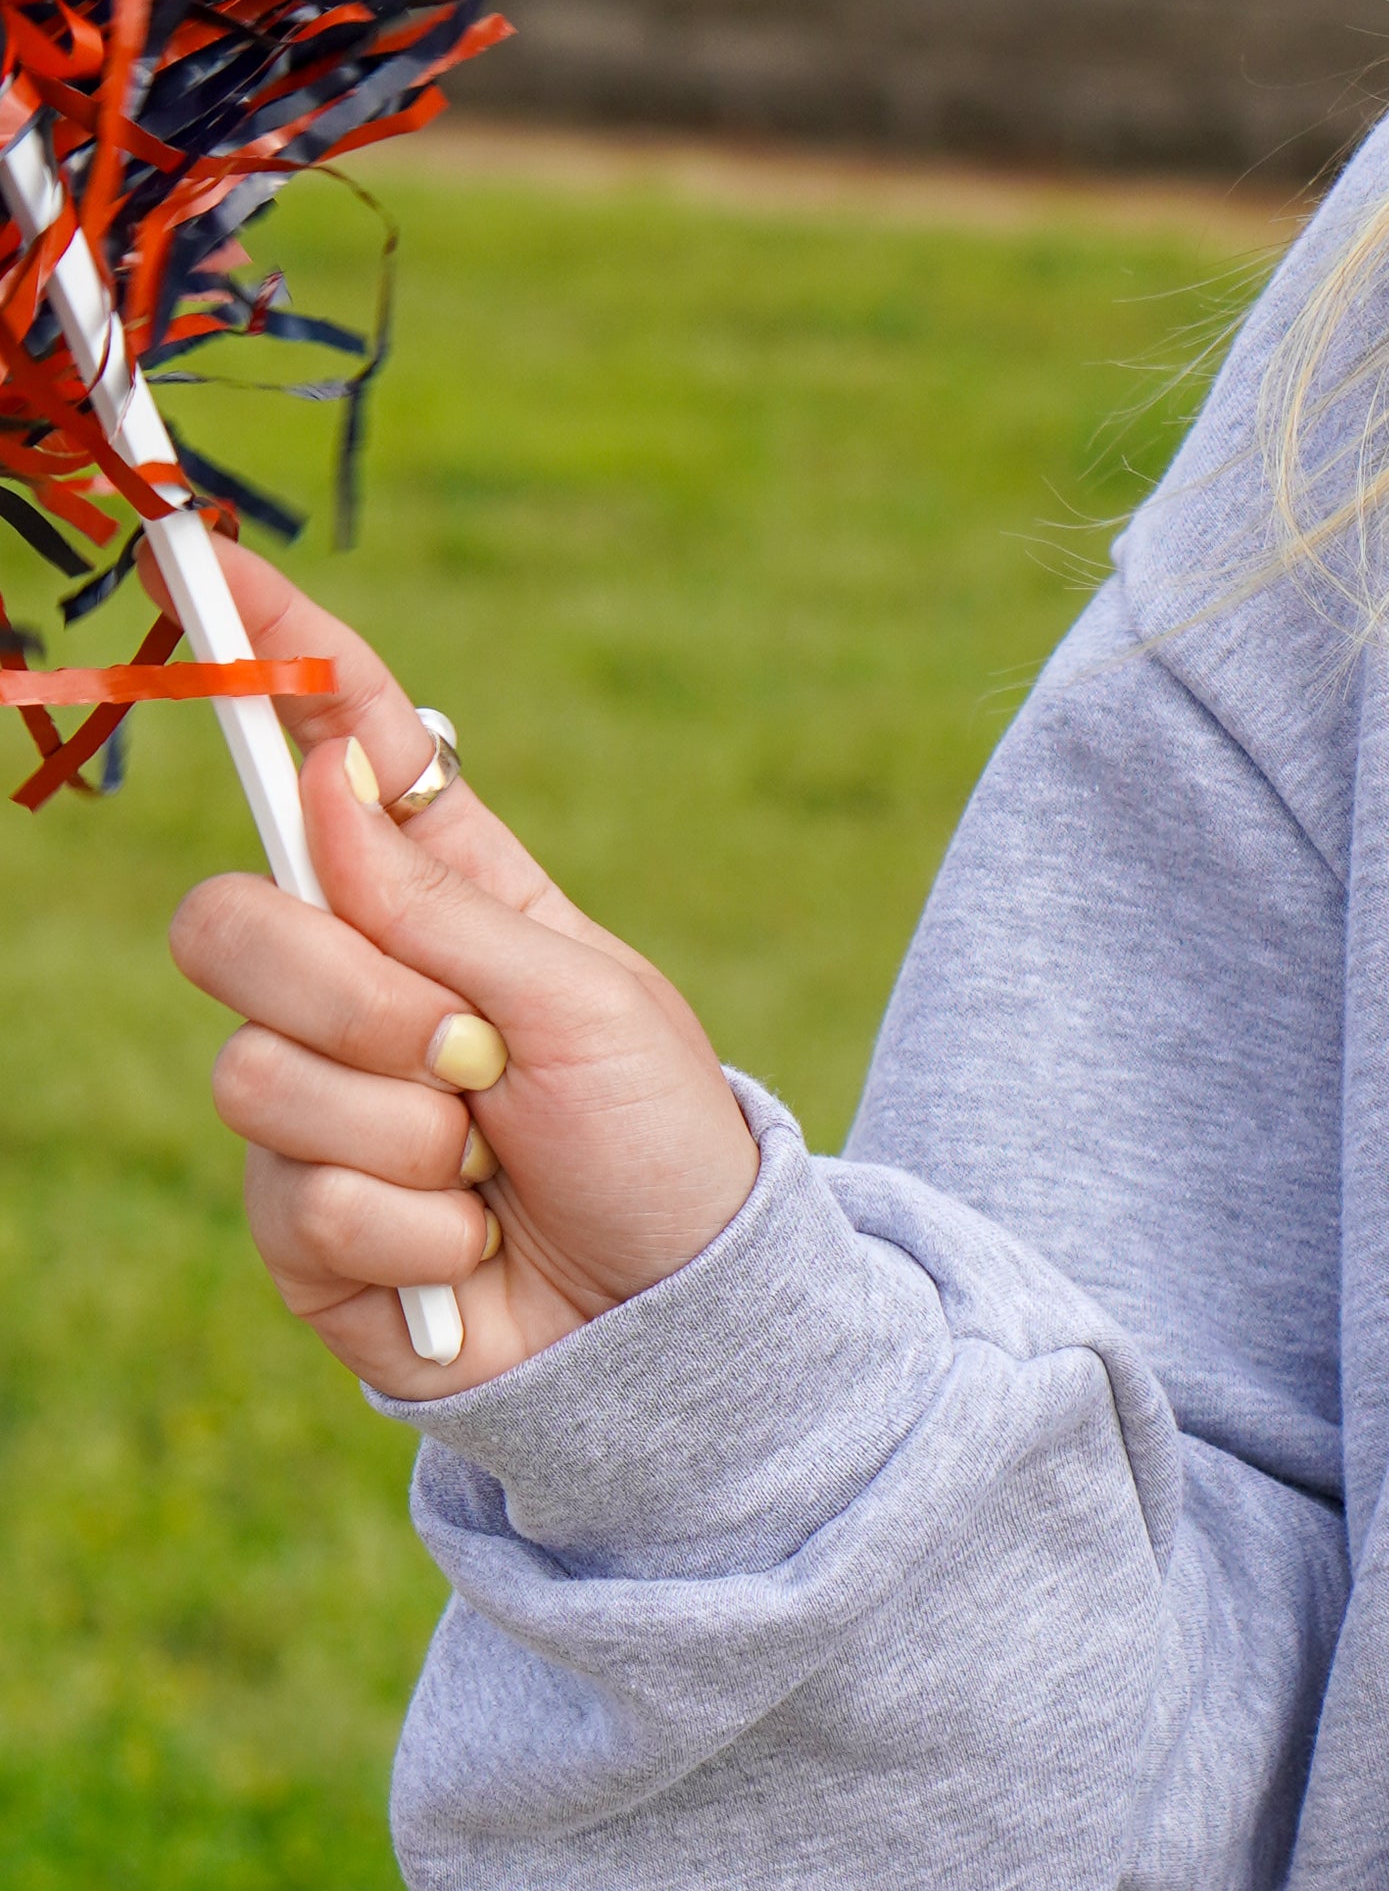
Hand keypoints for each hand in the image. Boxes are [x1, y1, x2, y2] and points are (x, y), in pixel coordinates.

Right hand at [168, 551, 762, 1402]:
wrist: (675, 1325)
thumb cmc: (660, 1143)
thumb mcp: (585, 998)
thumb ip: (438, 903)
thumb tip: (319, 770)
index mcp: (447, 895)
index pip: (336, 749)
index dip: (274, 657)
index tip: (211, 565)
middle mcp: (362, 984)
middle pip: (231, 918)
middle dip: (350, 994)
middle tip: (467, 1060)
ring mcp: (316, 1102)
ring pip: (254, 1069)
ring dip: (404, 1128)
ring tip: (492, 1164)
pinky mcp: (298, 1220)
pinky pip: (292, 1191)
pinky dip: (409, 1225)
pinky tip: (467, 1247)